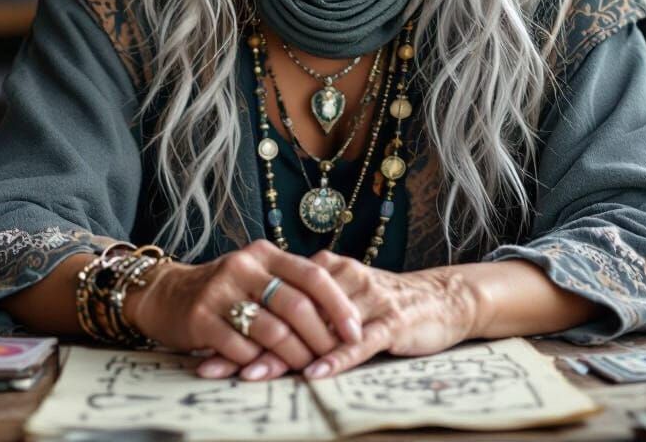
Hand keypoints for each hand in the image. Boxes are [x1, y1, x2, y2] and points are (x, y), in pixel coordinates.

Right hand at [125, 240, 362, 378]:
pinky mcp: (201, 318)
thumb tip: (341, 317)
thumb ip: (289, 286)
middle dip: (321, 336)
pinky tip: (267, 372)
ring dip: (294, 356)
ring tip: (307, 370)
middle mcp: (245, 266)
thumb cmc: (224, 291)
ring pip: (272, 330)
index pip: (313, 275)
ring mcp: (221, 291)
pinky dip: (259, 364)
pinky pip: (241, 348)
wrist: (165, 295)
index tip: (356, 331)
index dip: (338, 305)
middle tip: (334, 358)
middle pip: (296, 304)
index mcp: (265, 254)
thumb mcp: (256, 276)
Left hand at [205, 250, 483, 380]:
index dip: (240, 321)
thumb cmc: (385, 303)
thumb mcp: (342, 298)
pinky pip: (359, 342)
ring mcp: (367, 299)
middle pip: (286, 313)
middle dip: (248, 341)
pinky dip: (336, 359)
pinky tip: (314, 375)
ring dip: (283, 355)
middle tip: (214, 367)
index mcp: (326, 269)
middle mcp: (342, 278)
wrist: (441, 299)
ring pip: (317, 330)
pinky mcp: (391, 320)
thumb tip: (257, 321)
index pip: (275, 298)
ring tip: (250, 376)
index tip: (203, 344)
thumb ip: (307, 304)